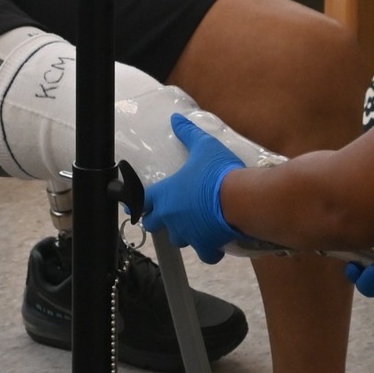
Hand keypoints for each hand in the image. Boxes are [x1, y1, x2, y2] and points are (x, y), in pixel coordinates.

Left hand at [138, 112, 247, 262]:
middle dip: (158, 220)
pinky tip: (214, 244)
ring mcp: (187, 233)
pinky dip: (208, 251)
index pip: (141, 201)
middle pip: (153, 224)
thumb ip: (188, 134)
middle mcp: (171, 216)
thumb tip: (176, 119)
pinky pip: (204, 254)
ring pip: (177, 239)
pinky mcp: (205, 245)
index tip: (132, 205)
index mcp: (165, 194)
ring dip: (183, 233)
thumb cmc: (217, 172)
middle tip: (168, 213)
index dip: (137, 203)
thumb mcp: (204, 147)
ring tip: (194, 225)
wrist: (241, 198)